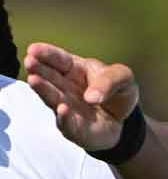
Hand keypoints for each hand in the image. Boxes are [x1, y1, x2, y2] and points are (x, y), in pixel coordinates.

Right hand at [23, 42, 139, 151]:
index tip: (33, 49)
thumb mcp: (123, 78)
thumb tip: (91, 96)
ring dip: (44, 90)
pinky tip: (62, 109)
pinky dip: (64, 117)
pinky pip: (67, 124)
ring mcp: (66, 108)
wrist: (126, 122)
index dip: (46, 54)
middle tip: (30, 62)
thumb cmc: (117, 93)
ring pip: (53, 99)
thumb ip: (110, 80)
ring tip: (34, 80)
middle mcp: (65, 88)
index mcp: (75, 70)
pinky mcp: (73, 128)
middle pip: (50, 77)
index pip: (59, 60)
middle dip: (39, 69)